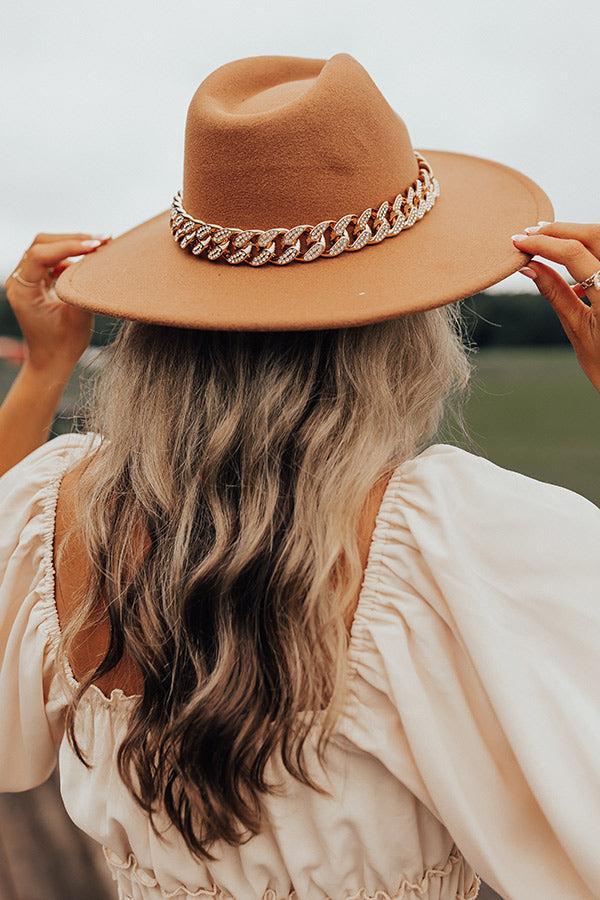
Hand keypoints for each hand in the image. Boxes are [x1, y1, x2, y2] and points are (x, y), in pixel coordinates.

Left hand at [4, 232, 109, 378]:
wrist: (52, 361)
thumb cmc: (63, 345)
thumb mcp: (77, 316)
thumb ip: (82, 287)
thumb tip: (96, 262)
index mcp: (22, 291)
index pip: (40, 254)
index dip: (68, 246)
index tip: (94, 246)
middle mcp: (19, 281)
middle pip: (41, 244)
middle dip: (72, 239)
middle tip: (101, 240)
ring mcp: (28, 280)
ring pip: (47, 248)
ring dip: (73, 244)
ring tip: (99, 245)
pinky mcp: (38, 282)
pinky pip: (52, 258)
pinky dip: (71, 255)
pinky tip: (90, 257)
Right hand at [512, 223, 599, 390]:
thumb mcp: (576, 328)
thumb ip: (554, 292)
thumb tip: (529, 266)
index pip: (573, 253)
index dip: (543, 243)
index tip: (518, 242)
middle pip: (594, 233)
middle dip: (560, 229)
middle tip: (531, 233)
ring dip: (576, 234)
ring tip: (548, 240)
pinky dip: (590, 249)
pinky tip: (573, 262)